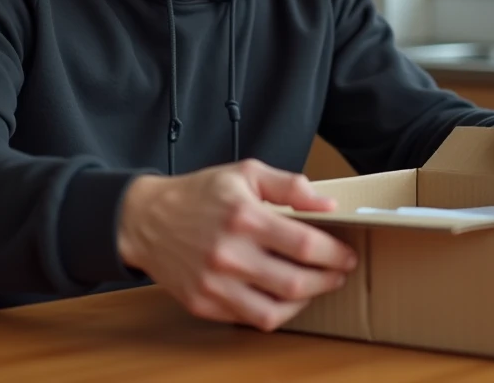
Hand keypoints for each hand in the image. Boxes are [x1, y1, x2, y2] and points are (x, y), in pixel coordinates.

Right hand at [117, 159, 357, 331]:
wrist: (146, 219)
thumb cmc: (199, 194)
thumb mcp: (245, 173)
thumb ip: (289, 186)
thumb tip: (327, 205)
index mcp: (243, 217)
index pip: (304, 244)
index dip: (334, 253)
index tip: (346, 254)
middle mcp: (229, 254)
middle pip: (295, 283)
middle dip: (327, 280)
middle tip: (338, 273)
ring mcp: (214, 284)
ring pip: (275, 311)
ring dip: (304, 302)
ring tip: (313, 287)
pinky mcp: (203, 304)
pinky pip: (250, 319)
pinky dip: (274, 311)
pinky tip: (282, 297)